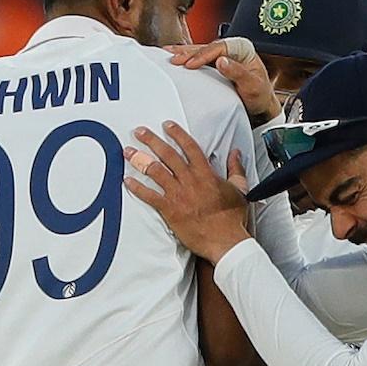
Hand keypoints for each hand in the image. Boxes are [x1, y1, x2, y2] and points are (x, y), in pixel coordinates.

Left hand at [123, 121, 250, 263]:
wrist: (225, 240)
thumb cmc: (232, 218)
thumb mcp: (239, 189)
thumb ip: (236, 169)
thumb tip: (236, 154)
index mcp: (206, 174)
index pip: (190, 147)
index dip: (177, 134)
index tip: (167, 125)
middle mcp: (190, 180)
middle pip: (167, 154)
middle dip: (151, 140)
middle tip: (139, 131)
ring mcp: (178, 194)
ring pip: (155, 171)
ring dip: (140, 159)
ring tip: (128, 151)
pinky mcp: (170, 210)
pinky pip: (149, 196)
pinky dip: (137, 188)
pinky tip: (127, 181)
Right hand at [167, 38, 281, 125]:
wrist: (260, 108)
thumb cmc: (260, 96)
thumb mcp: (253, 86)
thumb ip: (238, 73)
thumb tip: (222, 60)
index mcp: (243, 49)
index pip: (219, 48)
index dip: (203, 55)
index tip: (191, 64)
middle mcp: (232, 49)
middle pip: (206, 47)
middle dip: (189, 52)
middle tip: (174, 59)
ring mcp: (223, 56)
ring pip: (200, 51)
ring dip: (184, 53)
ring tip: (168, 54)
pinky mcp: (215, 65)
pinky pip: (199, 59)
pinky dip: (186, 58)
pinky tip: (174, 57)